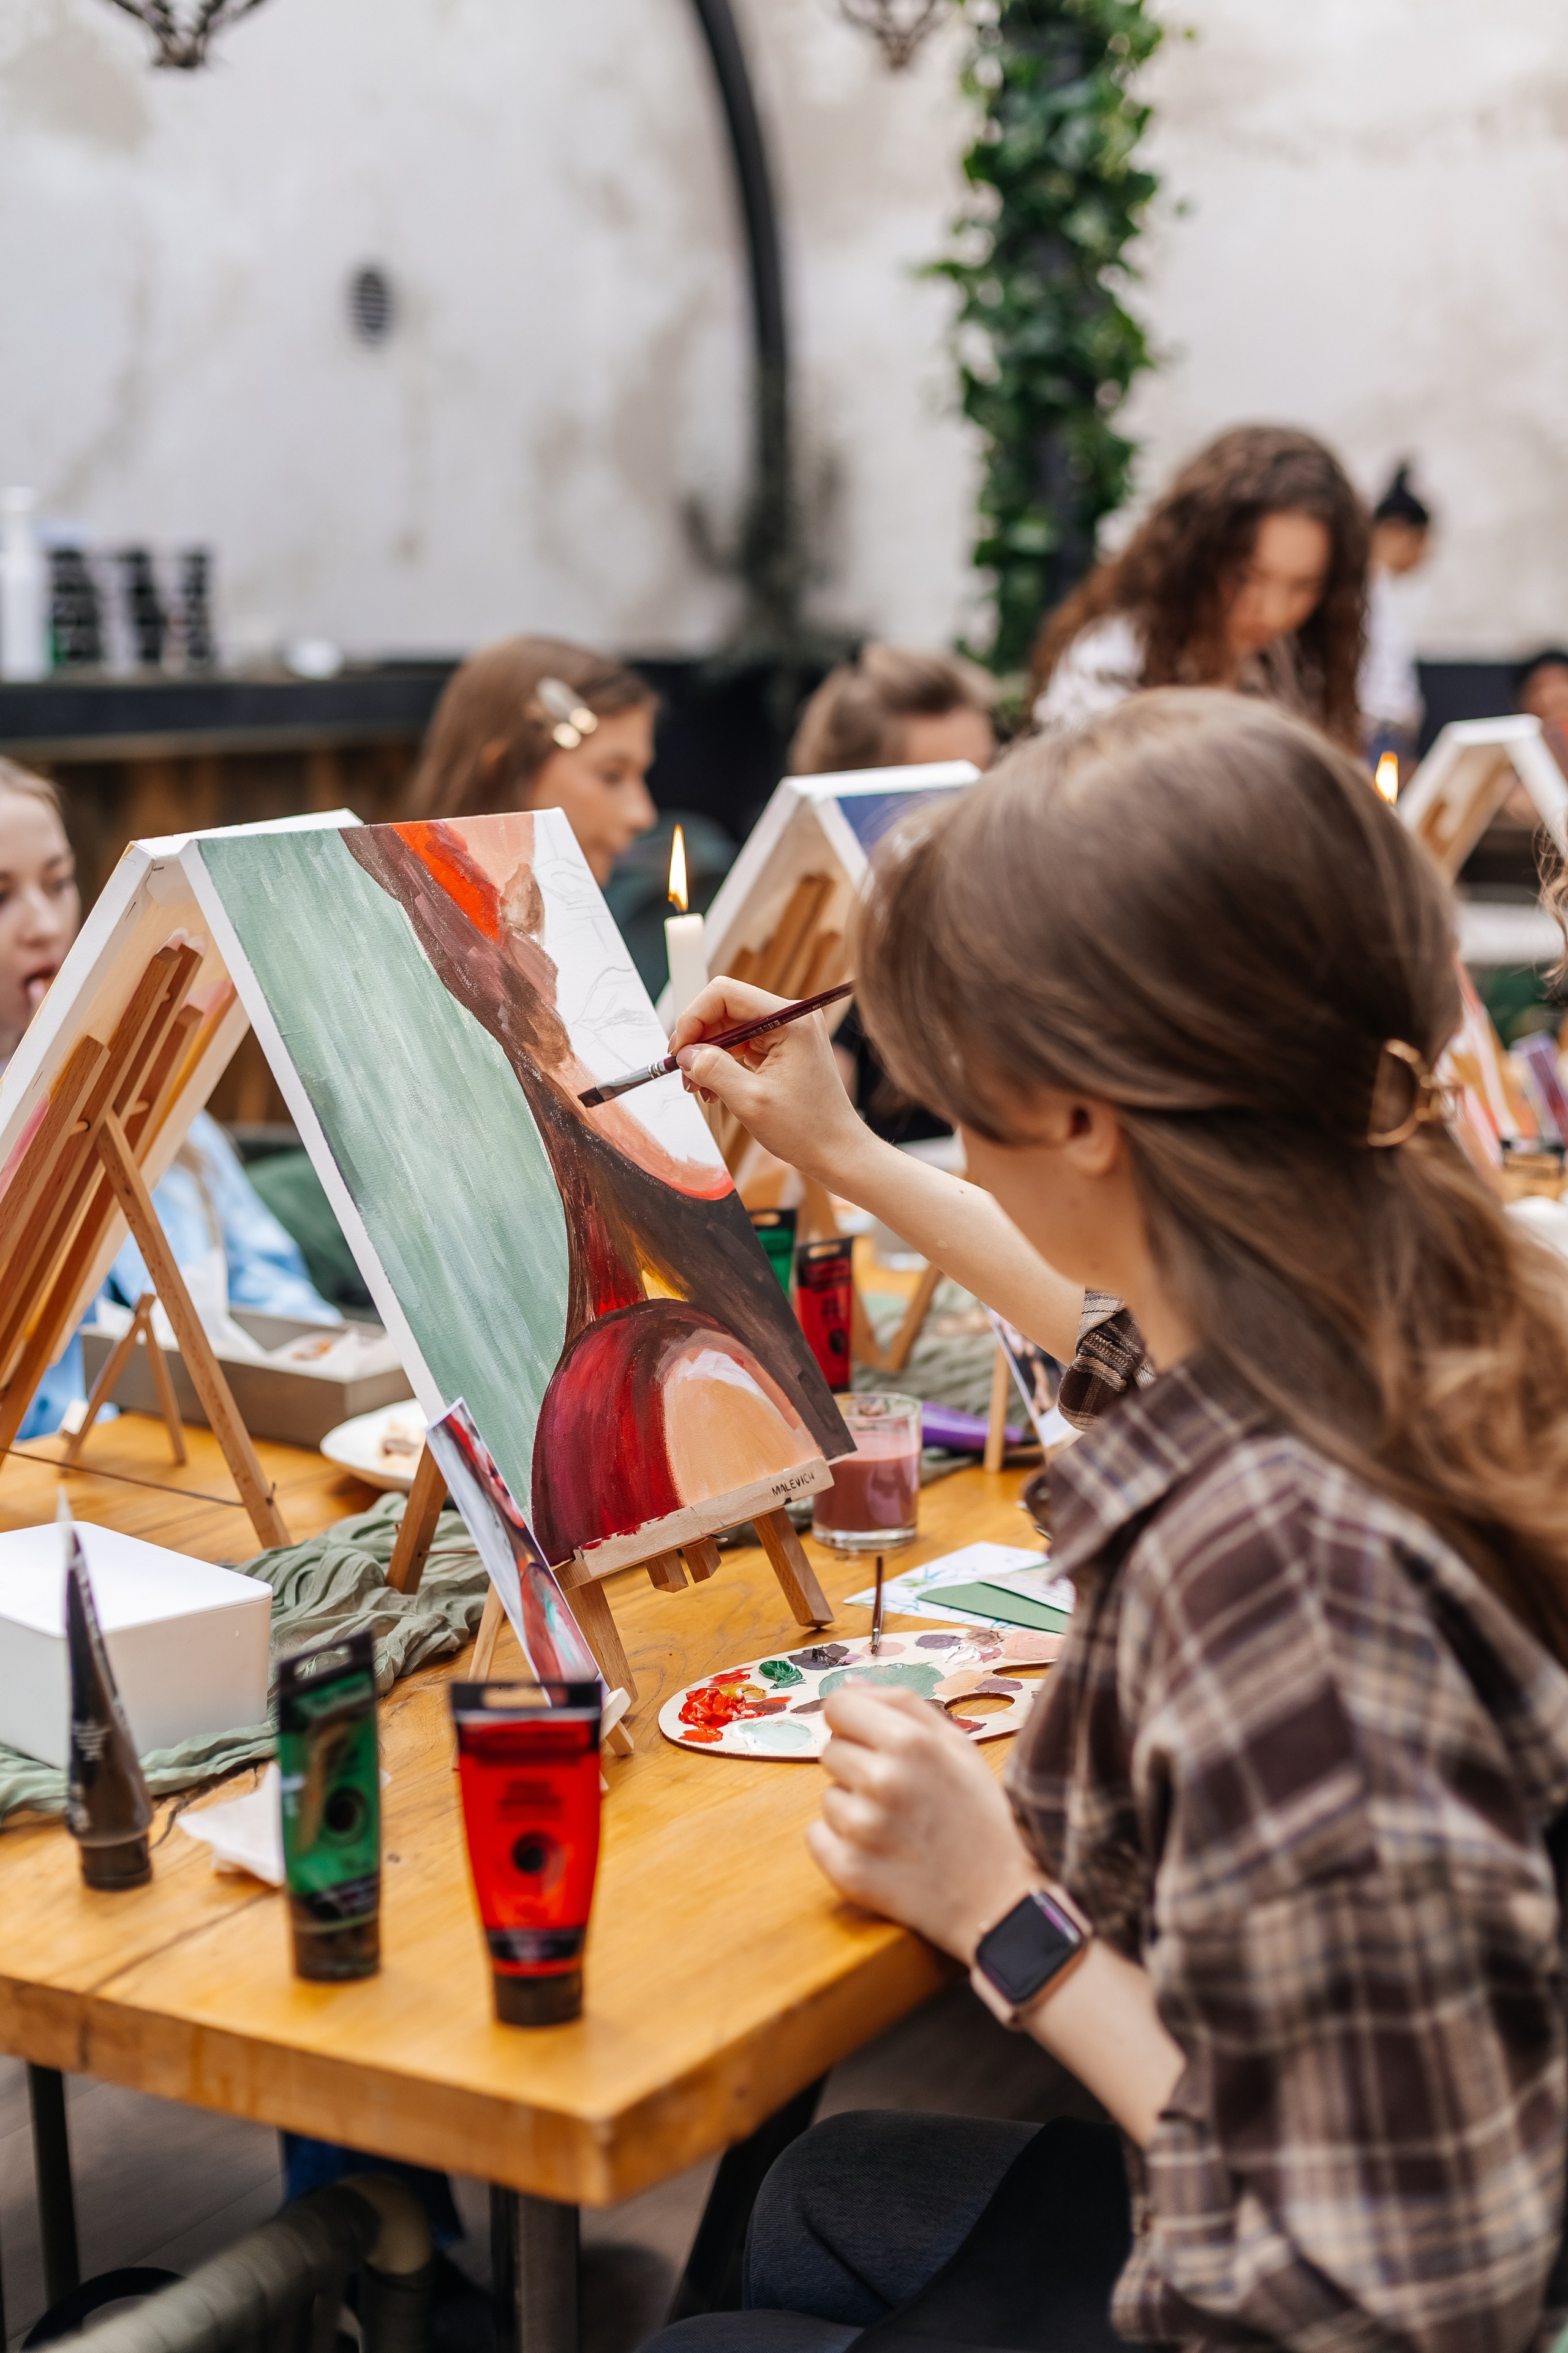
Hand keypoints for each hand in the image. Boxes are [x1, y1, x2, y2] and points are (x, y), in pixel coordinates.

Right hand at [672, 977, 865, 1185]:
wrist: (837, 1151)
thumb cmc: (808, 1129)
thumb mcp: (751, 1101)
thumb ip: (714, 1070)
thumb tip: (686, 1054)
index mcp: (790, 1020)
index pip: (725, 994)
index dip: (694, 1017)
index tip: (679, 1049)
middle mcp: (791, 1019)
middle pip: (725, 1009)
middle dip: (699, 1040)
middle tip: (684, 1072)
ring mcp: (787, 1033)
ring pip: (730, 1028)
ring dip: (708, 1055)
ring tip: (698, 1087)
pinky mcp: (783, 1049)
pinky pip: (741, 1045)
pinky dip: (722, 1064)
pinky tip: (714, 1088)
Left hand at [806, 1683, 1039, 1962]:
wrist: (996, 1900)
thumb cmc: (979, 1817)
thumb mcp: (957, 1746)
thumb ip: (903, 1705)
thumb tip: (849, 1685)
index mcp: (910, 1742)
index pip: (838, 1706)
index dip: (854, 1722)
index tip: (871, 1740)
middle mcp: (882, 1780)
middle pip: (830, 1750)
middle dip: (858, 1766)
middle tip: (900, 1793)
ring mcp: (862, 1829)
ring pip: (828, 1797)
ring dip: (854, 1808)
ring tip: (898, 1828)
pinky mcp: (848, 1871)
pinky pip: (817, 1837)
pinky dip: (840, 1845)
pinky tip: (880, 1853)